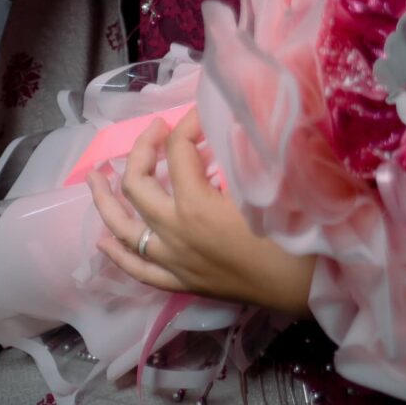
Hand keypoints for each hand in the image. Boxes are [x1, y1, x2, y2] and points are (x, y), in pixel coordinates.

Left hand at [89, 112, 315, 315]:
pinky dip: (118, 254)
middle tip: (156, 132)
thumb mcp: (268, 185)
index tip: (201, 115)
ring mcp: (174, 262)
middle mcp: (175, 234)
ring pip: (125, 229)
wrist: (311, 289)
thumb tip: (224, 124)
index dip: (186, 125)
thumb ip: (240, 154)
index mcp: (196, 207)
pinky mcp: (183, 283)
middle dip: (141, 150)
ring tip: (94, 177)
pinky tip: (103, 241)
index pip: (178, 152)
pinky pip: (140, 270)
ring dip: (105, 200)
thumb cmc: (296, 236)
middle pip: (137, 184)